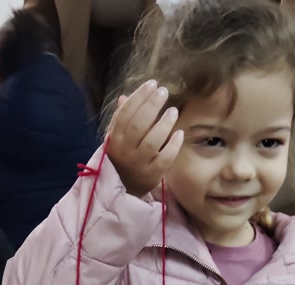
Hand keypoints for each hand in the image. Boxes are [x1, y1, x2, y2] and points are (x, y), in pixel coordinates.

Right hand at [107, 81, 183, 196]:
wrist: (124, 189)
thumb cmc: (122, 159)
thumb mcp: (116, 139)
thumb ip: (120, 119)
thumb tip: (124, 97)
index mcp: (114, 139)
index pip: (125, 113)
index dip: (139, 97)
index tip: (152, 84)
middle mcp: (125, 151)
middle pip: (138, 125)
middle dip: (152, 105)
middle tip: (164, 92)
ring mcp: (138, 164)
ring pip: (152, 142)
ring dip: (164, 124)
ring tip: (173, 111)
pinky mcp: (152, 176)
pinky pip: (164, 159)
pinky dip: (173, 146)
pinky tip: (180, 134)